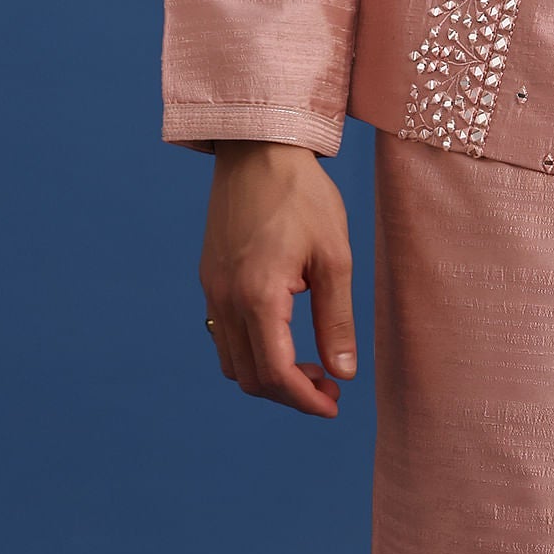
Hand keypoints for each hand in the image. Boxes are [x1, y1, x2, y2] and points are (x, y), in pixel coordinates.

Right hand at [199, 141, 356, 417]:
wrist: (259, 149)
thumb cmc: (302, 196)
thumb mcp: (334, 256)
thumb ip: (337, 319)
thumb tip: (344, 373)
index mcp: (259, 295)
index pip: (275, 373)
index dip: (305, 400)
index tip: (334, 405)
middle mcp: (226, 299)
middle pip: (251, 377)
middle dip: (290, 393)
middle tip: (330, 386)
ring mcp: (211, 289)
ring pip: (232, 361)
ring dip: (269, 375)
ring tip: (310, 364)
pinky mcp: (209, 278)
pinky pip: (222, 334)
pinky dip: (251, 351)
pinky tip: (284, 335)